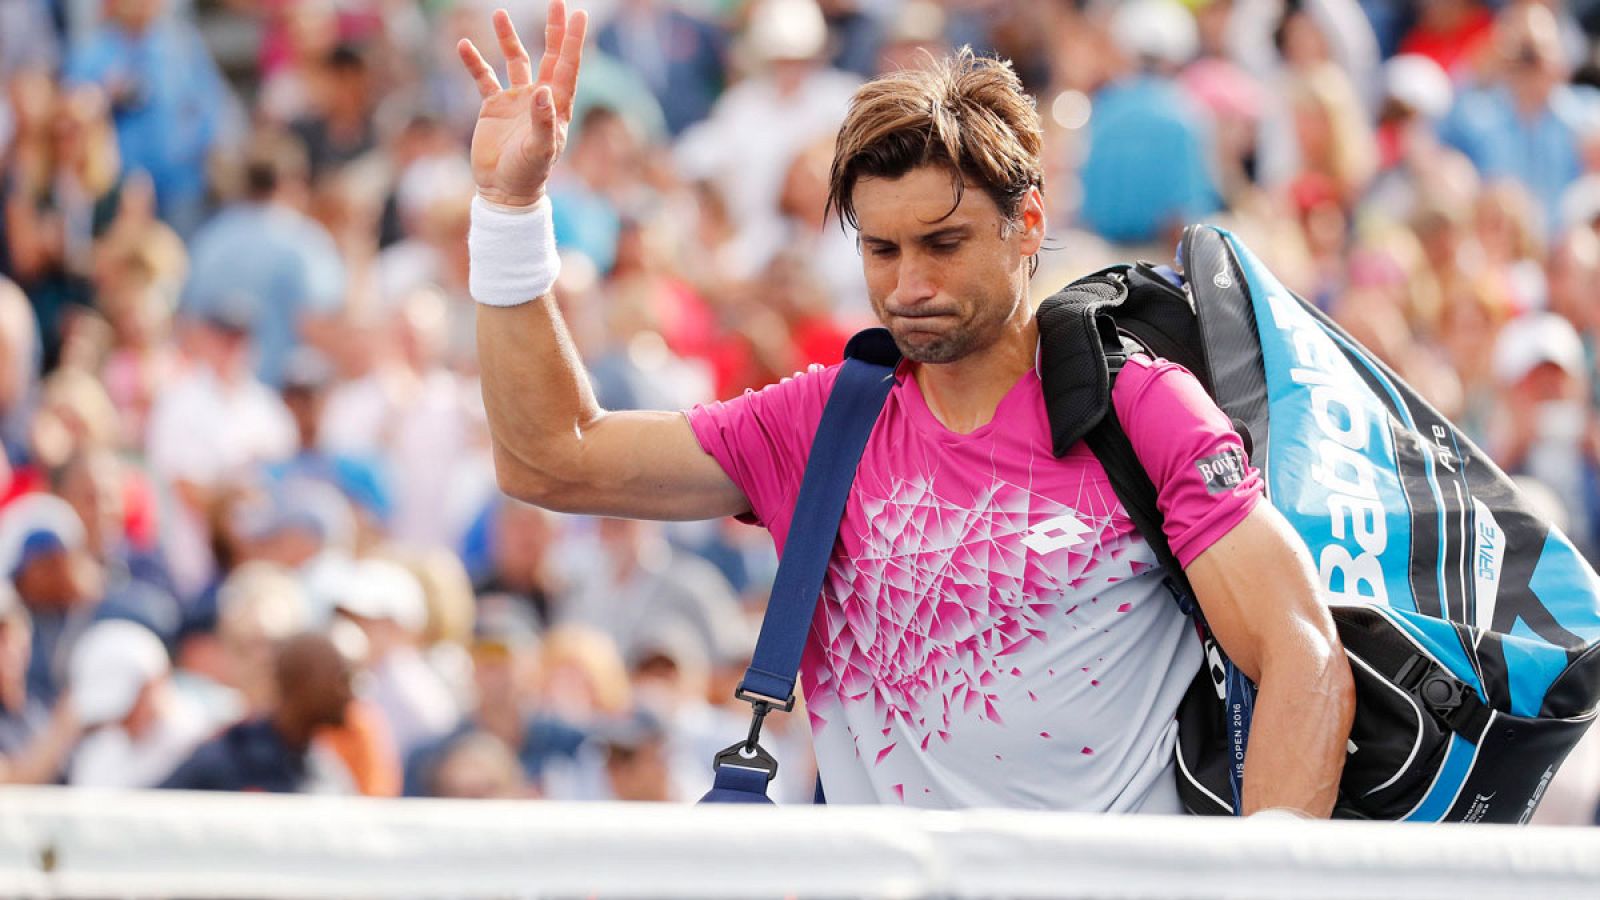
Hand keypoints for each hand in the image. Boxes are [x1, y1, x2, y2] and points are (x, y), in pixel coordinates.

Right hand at [457, 3, 587, 208]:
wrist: (503, 192)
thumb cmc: (528, 174)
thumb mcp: (539, 149)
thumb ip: (543, 121)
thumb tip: (545, 90)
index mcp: (557, 106)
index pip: (568, 66)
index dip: (573, 41)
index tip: (579, 14)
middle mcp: (539, 98)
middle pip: (549, 56)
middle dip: (553, 30)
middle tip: (557, 2)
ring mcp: (516, 101)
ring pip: (515, 61)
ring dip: (508, 39)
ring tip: (499, 14)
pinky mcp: (493, 107)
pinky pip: (484, 78)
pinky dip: (475, 62)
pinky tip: (464, 45)